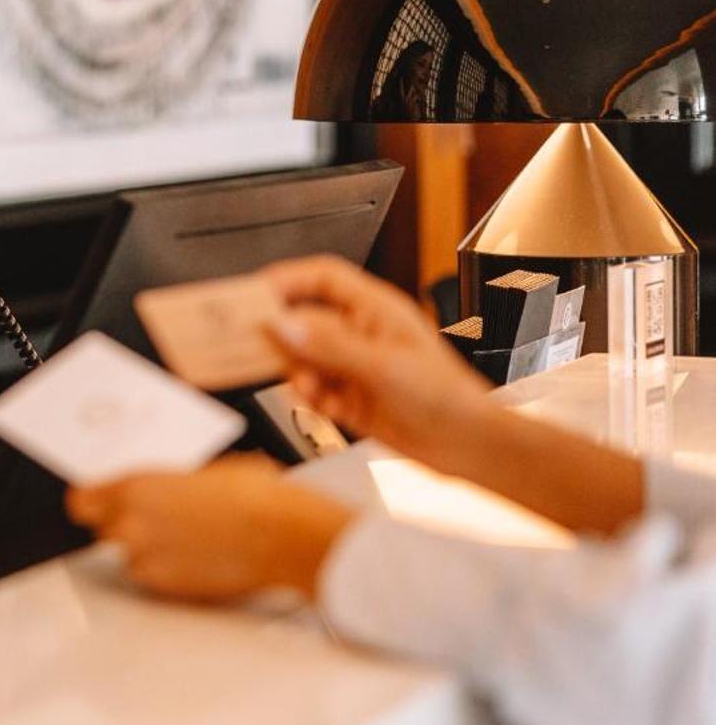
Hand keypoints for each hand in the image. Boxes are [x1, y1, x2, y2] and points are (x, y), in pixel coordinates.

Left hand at [67, 454, 354, 601]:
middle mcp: (132, 525)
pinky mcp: (170, 588)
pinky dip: (165, 571)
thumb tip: (163, 486)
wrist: (282, 535)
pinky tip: (193, 558)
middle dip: (122, 525)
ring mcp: (149, 560)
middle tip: (153, 520)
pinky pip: (153, 578)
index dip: (90, 502)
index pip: (80, 501)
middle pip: (102, 530)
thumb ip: (169, 481)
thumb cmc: (253, 494)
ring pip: (129, 557)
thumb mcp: (205, 468)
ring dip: (145, 550)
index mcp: (135, 487)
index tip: (97, 502)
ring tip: (183, 540)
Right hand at [259, 255, 492, 468]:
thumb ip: (329, 346)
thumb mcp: (382, 366)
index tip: (255, 292)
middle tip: (262, 346)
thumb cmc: (447, 397)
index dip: (287, 279)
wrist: (469, 446)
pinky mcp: (351, 397)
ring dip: (300, 373)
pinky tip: (326, 405)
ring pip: (305, 358)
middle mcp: (362, 333)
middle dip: (286, 336)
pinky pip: (314, 389)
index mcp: (376, 309)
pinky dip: (312, 397)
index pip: (323, 278)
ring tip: (310, 388)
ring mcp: (355, 365)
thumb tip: (284, 326)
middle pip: (305, 319)